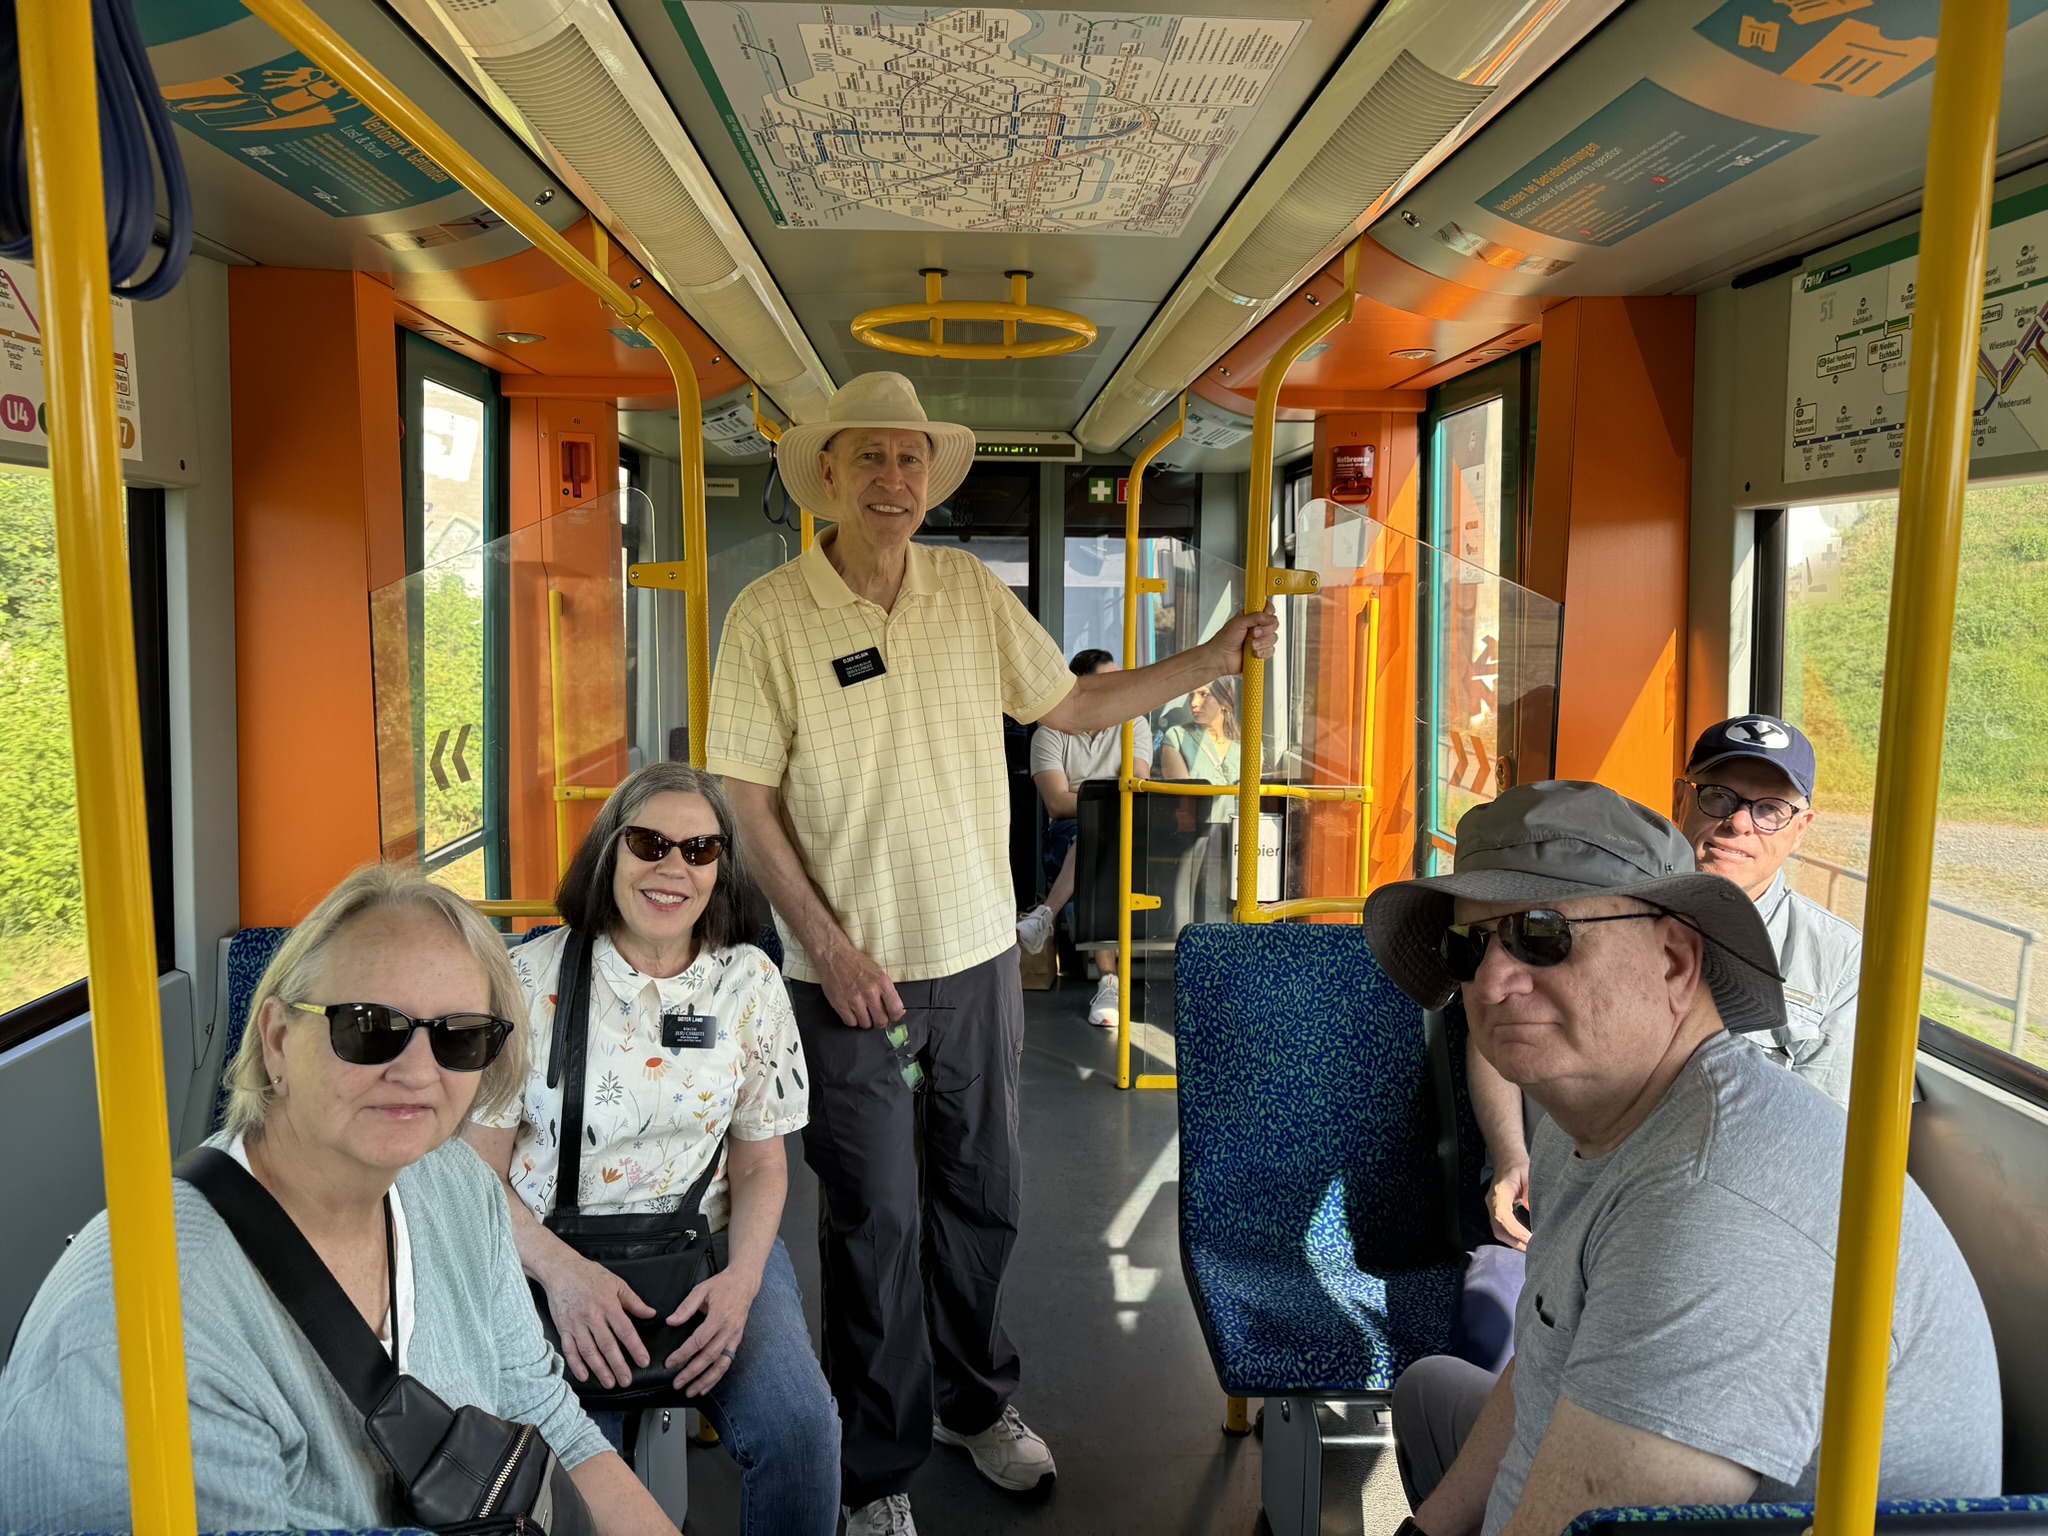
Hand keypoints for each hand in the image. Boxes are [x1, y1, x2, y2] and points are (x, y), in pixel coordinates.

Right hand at [540, 1249, 656, 1387]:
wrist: (561, 1270)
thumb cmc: (590, 1275)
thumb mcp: (616, 1283)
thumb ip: (634, 1302)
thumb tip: (651, 1314)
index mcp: (608, 1305)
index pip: (625, 1330)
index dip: (635, 1347)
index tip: (644, 1361)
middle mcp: (592, 1316)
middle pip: (607, 1345)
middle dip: (618, 1365)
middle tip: (627, 1380)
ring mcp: (576, 1324)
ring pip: (589, 1351)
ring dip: (599, 1369)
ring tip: (610, 1383)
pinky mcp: (563, 1328)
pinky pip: (569, 1350)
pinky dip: (576, 1365)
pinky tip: (584, 1376)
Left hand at [665, 1267, 760, 1395]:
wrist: (745, 1283)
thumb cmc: (723, 1285)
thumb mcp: (702, 1289)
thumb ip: (686, 1307)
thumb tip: (671, 1321)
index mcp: (719, 1317)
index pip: (699, 1341)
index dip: (683, 1354)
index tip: (670, 1363)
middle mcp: (729, 1330)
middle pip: (709, 1356)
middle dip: (692, 1372)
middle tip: (677, 1383)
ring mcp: (734, 1337)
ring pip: (721, 1364)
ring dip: (706, 1380)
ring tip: (691, 1391)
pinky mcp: (737, 1341)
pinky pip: (727, 1362)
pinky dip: (716, 1376)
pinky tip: (706, 1386)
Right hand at [818, 939, 903, 1029]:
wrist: (834, 956)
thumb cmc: (855, 963)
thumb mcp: (878, 972)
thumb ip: (887, 991)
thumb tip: (896, 1009)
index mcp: (882, 982)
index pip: (895, 1009)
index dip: (895, 1016)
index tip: (893, 1017)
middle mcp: (870, 991)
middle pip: (881, 1020)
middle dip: (880, 1021)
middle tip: (877, 1017)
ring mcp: (854, 999)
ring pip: (866, 1024)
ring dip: (866, 1021)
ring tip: (863, 1012)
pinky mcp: (840, 1004)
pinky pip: (851, 1023)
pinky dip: (852, 1020)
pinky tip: (852, 1012)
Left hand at [1201, 605, 1279, 674]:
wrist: (1220, 658)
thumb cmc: (1224, 640)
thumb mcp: (1239, 622)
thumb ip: (1256, 617)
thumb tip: (1270, 617)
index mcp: (1251, 617)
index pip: (1268, 610)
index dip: (1269, 613)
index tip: (1264, 618)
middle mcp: (1257, 627)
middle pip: (1274, 624)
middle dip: (1265, 630)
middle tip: (1254, 633)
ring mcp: (1260, 640)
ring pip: (1273, 638)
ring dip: (1262, 642)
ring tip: (1251, 645)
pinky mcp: (1261, 651)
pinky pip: (1270, 650)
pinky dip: (1263, 652)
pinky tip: (1254, 653)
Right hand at [1487, 1162, 1531, 1250]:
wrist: (1507, 1159)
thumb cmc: (1519, 1166)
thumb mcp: (1529, 1175)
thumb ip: (1531, 1193)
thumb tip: (1534, 1212)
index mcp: (1500, 1192)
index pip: (1502, 1215)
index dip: (1515, 1230)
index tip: (1529, 1238)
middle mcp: (1493, 1202)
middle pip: (1498, 1228)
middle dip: (1514, 1241)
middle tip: (1533, 1249)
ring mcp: (1493, 1207)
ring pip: (1498, 1230)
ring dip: (1513, 1242)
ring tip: (1530, 1248)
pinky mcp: (1497, 1210)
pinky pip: (1500, 1227)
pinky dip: (1511, 1236)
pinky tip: (1523, 1240)